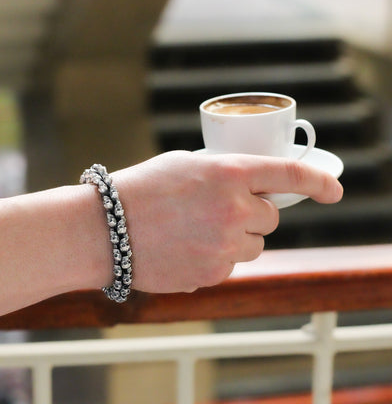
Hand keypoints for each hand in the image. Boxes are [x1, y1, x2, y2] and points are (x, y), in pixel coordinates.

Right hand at [112, 151, 342, 292]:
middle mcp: (233, 210)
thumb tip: (253, 186)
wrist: (105, 230)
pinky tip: (187, 248)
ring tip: (198, 230)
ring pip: (253, 245)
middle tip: (224, 209)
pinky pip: (230, 265)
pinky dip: (216, 257)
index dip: (318, 181)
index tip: (334, 190)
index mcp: (228, 174)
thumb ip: (225, 173)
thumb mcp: (186, 165)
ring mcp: (224, 247)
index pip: (288, 174)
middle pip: (270, 217)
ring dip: (236, 237)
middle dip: (255, 213)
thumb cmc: (141, 189)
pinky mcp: (212, 274)